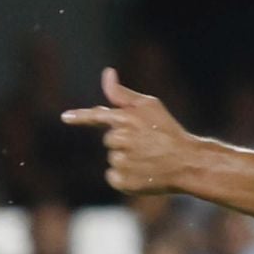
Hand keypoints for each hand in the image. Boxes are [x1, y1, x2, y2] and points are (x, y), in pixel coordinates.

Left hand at [60, 67, 194, 195]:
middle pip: (109, 140)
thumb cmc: (168, 131)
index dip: (80, 116)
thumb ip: (122, 94)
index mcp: (126, 118)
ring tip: (148, 159)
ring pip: (113, 158)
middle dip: (123, 141)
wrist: (187, 162)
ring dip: (126, 159)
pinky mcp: (123, 181)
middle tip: (146, 144)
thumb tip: (107, 73)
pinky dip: (124, 176)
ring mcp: (121, 161)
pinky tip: (142, 173)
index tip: (65, 117)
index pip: (97, 116)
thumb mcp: (150, 106)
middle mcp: (121, 139)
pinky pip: (113, 176)